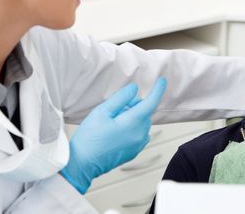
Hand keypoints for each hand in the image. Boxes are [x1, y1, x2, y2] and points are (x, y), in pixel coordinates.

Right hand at [61, 77, 166, 193]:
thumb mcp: (102, 111)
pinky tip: (117, 130)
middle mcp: (140, 134)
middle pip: (145, 112)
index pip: (152, 102)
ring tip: (113, 121)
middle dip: (135, 105)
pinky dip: (133, 127)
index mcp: (133, 122)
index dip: (158, 90)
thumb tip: (134, 90)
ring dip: (134, 117)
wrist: (82, 164)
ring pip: (143, 123)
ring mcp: (138, 145)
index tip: (162, 81)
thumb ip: (121, 98)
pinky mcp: (134, 152)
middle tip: (115, 107)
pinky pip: (140, 133)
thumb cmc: (89, 138)